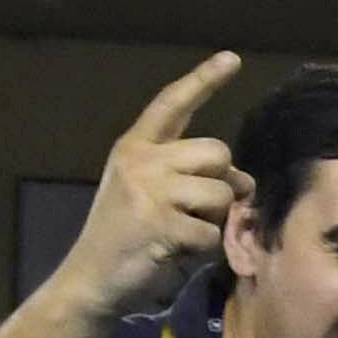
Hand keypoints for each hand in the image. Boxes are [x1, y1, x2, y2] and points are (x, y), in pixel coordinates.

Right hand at [62, 52, 241, 318]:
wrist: (91, 279)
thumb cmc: (128, 239)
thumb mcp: (150, 194)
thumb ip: (191, 177)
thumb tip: (245, 180)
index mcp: (135, 147)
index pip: (172, 104)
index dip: (203, 80)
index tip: (232, 58)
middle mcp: (140, 159)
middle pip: (217, 152)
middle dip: (221, 183)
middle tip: (197, 210)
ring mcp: (148, 188)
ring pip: (220, 192)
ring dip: (213, 219)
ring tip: (179, 232)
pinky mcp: (159, 221)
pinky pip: (211, 231)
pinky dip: (202, 249)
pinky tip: (173, 251)